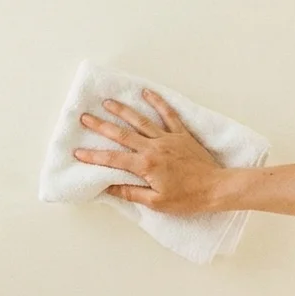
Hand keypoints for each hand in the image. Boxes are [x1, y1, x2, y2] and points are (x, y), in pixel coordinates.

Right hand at [73, 90, 229, 214]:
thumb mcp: (156, 202)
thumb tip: (109, 187)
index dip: (94, 156)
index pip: (113, 159)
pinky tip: (146, 93)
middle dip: (101, 126)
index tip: (78, 152)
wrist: (216, 188)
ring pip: (141, 121)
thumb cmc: (188, 198)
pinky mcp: (181, 134)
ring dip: (123, 111)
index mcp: (146, 165)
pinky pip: (168, 115)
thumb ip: (131, 192)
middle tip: (85, 117)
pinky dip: (157, 103)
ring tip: (108, 102)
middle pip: (122, 134)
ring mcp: (168, 138)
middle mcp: (154, 147)